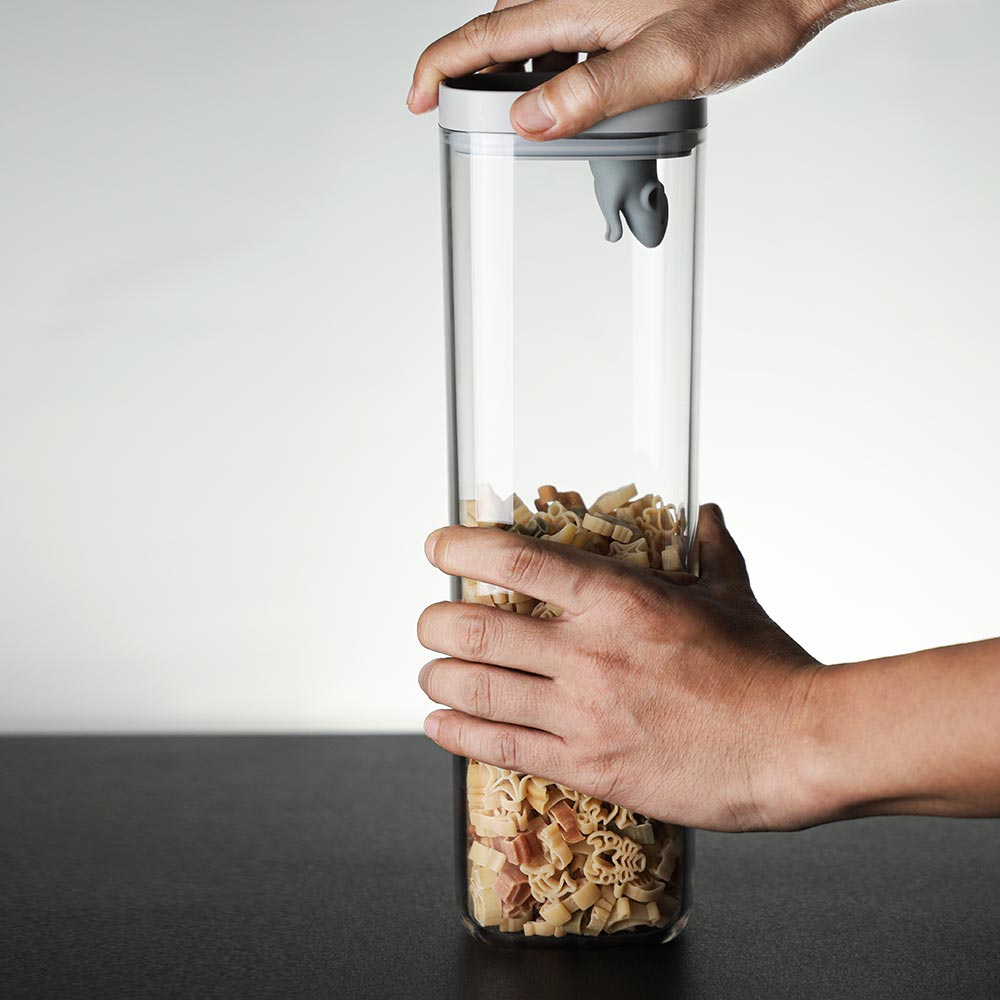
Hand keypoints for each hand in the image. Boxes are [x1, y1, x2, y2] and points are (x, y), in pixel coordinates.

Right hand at [408, 0, 891, 139]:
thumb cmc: (745, 11)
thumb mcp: (671, 64)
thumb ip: (597, 89)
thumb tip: (529, 118)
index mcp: (579, 1)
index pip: (488, 35)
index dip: (442, 65)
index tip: (416, 98)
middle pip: (502, 29)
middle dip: (471, 70)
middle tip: (458, 113)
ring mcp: (604, 1)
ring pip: (536, 29)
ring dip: (516, 69)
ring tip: (516, 113)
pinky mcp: (626, 9)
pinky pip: (570, 31)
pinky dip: (555, 62)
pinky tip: (572, 90)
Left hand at [417, 504, 821, 831]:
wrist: (795, 746)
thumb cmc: (767, 667)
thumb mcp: (734, 593)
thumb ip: (710, 548)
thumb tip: (707, 514)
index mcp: (620, 599)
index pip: (518, 558)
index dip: (464, 547)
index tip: (438, 546)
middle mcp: (589, 652)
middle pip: (478, 629)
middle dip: (437, 623)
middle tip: (431, 621)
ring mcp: (584, 714)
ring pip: (479, 689)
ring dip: (439, 677)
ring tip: (430, 672)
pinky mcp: (589, 767)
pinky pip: (503, 749)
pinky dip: (459, 735)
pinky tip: (439, 725)